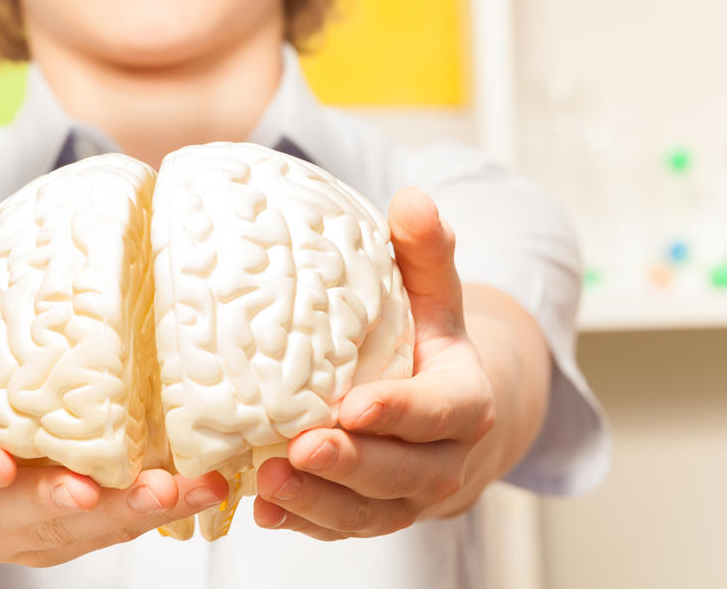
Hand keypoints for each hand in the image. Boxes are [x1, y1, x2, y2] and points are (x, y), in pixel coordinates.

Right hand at [0, 263, 227, 566]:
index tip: (0, 464)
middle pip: (0, 516)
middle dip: (60, 505)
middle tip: (110, 488)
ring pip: (56, 535)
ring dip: (120, 518)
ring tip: (177, 491)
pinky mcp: (45, 529)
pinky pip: (91, 532)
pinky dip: (140, 515)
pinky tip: (188, 491)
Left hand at [253, 187, 496, 538]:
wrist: (445, 415)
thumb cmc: (428, 343)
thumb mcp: (434, 295)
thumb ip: (424, 253)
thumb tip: (412, 198)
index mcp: (464, 401)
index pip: (440, 412)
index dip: (400, 412)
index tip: (353, 405)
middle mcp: (443, 459)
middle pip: (403, 472)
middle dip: (351, 465)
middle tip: (300, 449)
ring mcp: (408, 497)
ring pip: (369, 512)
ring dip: (319, 502)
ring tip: (266, 482)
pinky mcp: (373, 515)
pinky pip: (341, 528)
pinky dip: (305, 523)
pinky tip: (263, 509)